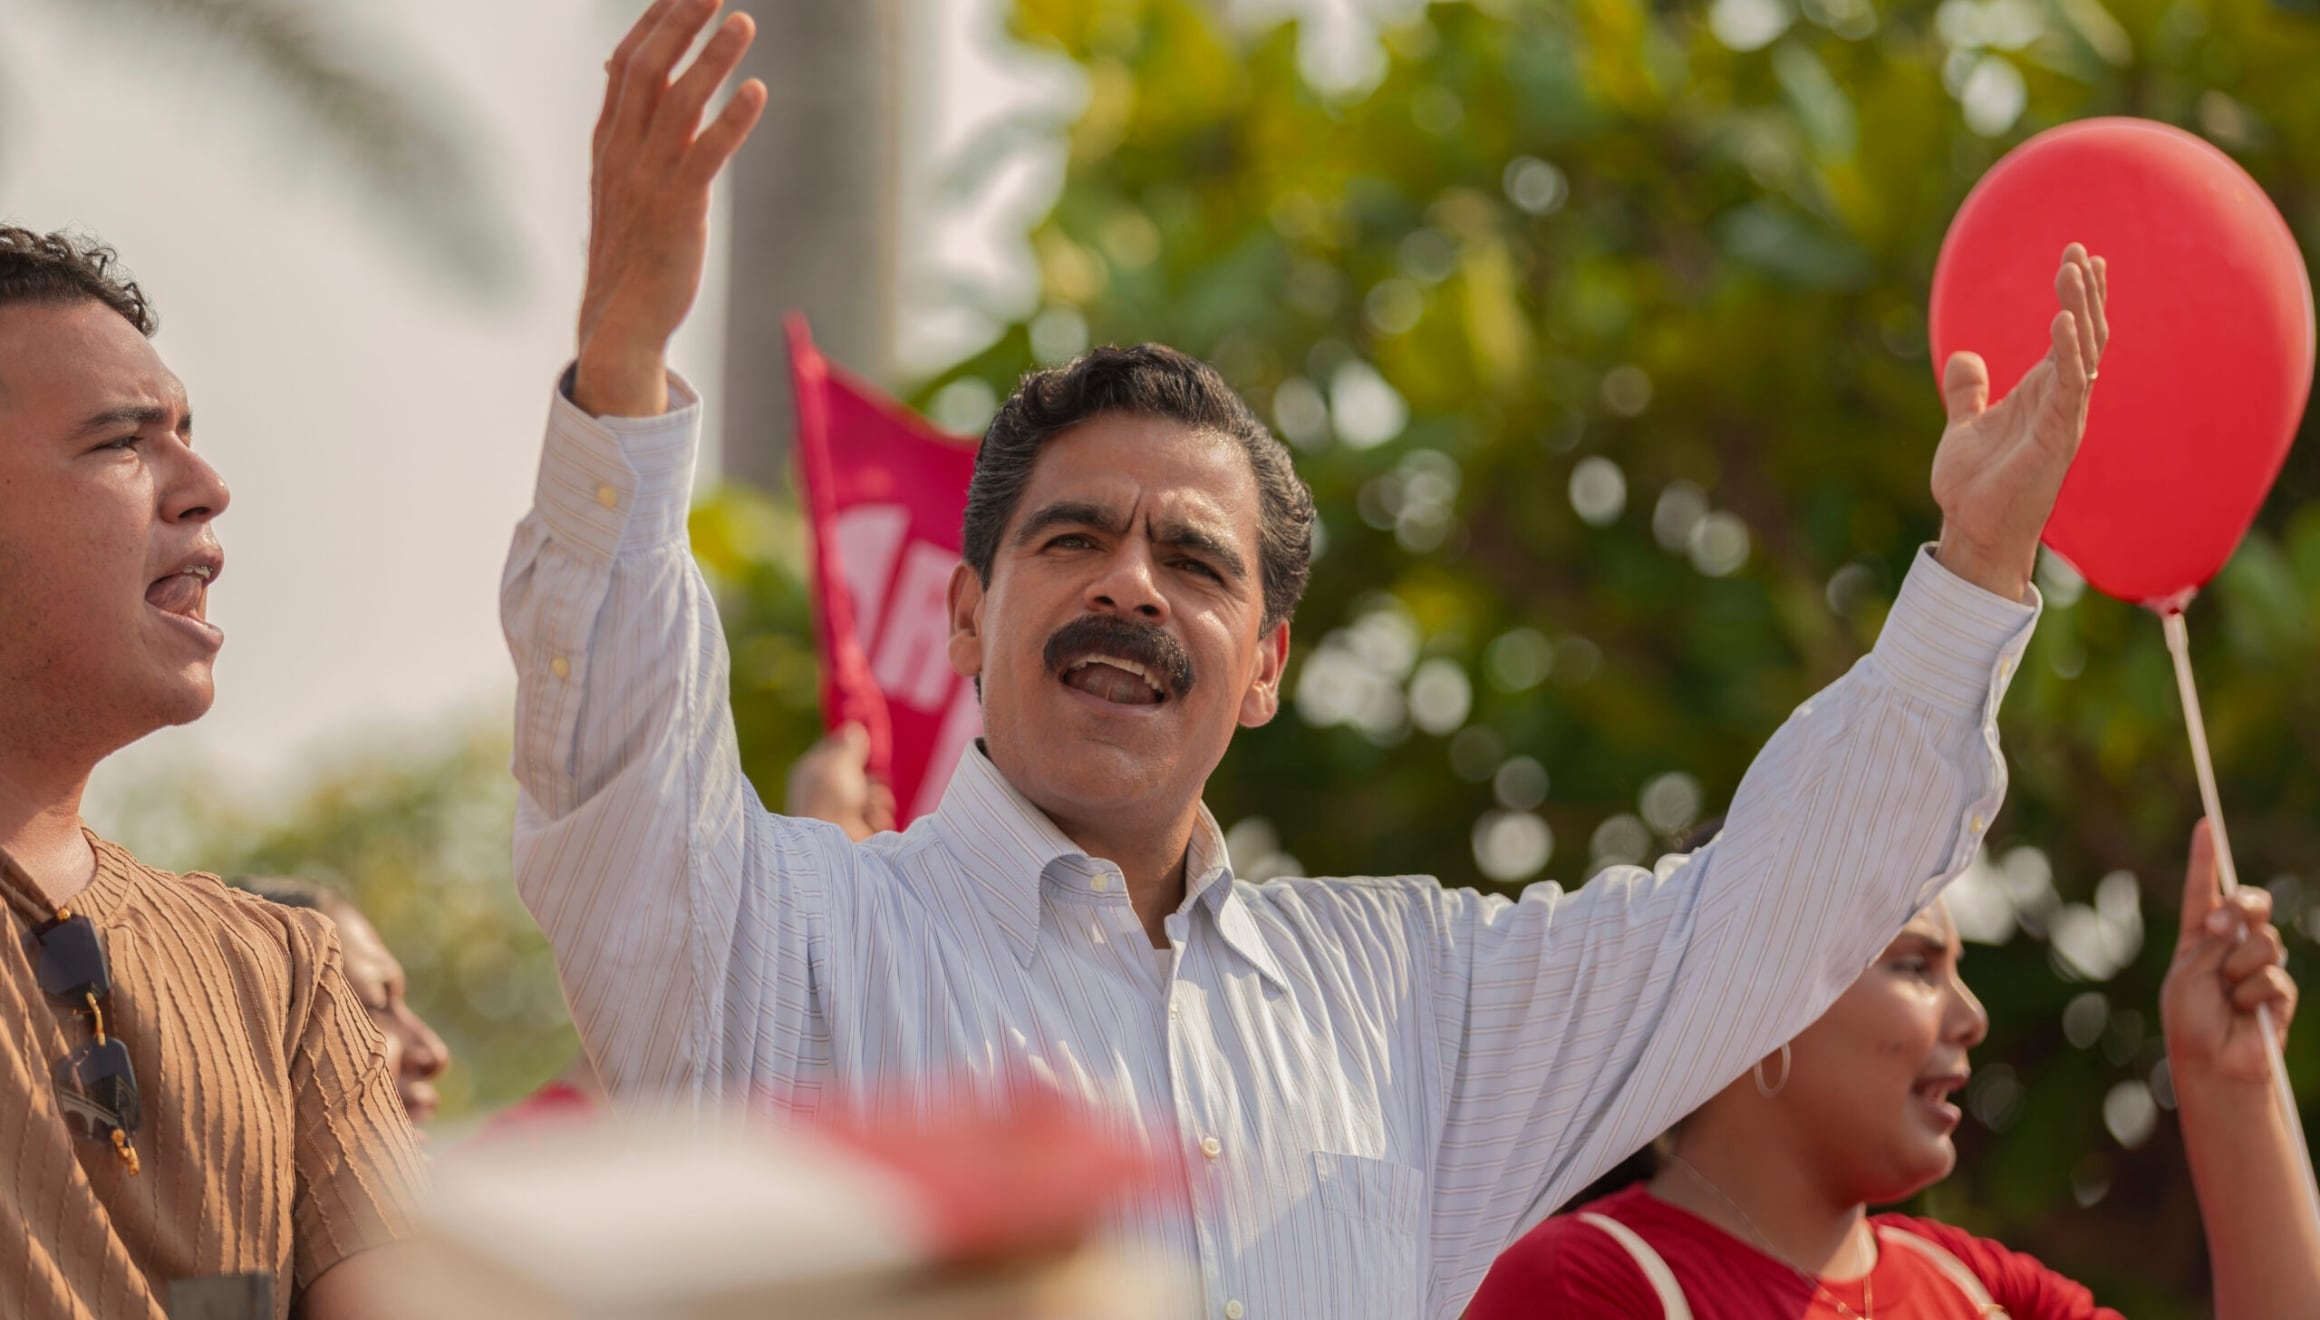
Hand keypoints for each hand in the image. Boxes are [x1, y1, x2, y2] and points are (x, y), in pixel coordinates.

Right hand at [573, 0, 766, 417]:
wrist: (619, 319)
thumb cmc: (629, 248)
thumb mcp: (619, 180)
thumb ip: (627, 127)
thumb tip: (621, 72)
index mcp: (608, 142)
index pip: (626, 65)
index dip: (654, 22)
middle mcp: (623, 153)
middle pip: (647, 69)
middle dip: (680, 23)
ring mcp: (648, 181)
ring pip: (678, 103)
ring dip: (712, 58)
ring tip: (744, 22)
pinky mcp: (678, 211)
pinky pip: (705, 155)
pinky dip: (732, 120)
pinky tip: (757, 91)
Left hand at [786, 725, 896, 841]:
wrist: (832, 848)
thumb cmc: (830, 802)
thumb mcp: (838, 764)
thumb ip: (850, 745)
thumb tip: (855, 728)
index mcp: (814, 770)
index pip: (837, 747)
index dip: (855, 743)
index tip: (871, 740)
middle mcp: (830, 789)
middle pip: (864, 770)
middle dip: (873, 777)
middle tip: (867, 783)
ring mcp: (846, 811)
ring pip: (877, 793)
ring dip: (879, 799)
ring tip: (866, 809)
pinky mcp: (861, 829)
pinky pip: (881, 814)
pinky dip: (879, 817)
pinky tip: (869, 823)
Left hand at [1929, 244, 2109, 600]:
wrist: (1973, 531)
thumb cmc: (1976, 487)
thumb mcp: (1965, 428)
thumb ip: (1968, 393)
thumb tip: (1963, 357)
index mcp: (2043, 395)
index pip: (2069, 335)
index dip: (2074, 297)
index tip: (2075, 256)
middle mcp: (2061, 401)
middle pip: (2085, 334)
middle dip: (2085, 291)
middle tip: (2081, 249)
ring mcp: (2064, 417)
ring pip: (2085, 352)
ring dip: (2081, 308)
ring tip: (2076, 267)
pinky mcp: (2056, 436)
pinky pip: (2070, 386)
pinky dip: (2069, 352)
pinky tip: (2063, 319)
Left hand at [2163, 820, 2296, 1087]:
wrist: (2213, 1063)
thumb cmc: (2189, 1020)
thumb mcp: (2187, 976)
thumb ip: (2210, 945)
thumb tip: (2232, 923)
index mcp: (2199, 937)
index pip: (2205, 892)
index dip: (2206, 859)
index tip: (2205, 825)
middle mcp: (2230, 945)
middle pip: (2249, 904)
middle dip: (2242, 906)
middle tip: (2222, 927)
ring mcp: (2257, 965)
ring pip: (2265, 941)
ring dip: (2239, 968)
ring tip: (2227, 995)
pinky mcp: (2279, 990)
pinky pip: (2272, 977)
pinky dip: (2253, 994)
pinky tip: (2245, 1012)